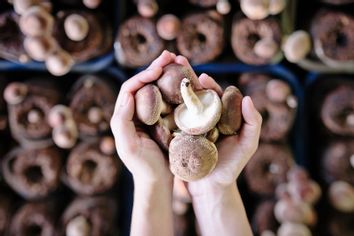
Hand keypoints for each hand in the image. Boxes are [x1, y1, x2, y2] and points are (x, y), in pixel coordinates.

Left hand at [110, 50, 175, 184]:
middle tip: (170, 55)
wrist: (158, 181)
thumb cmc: (143, 167)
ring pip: (156, 88)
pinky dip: (175, 86)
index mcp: (124, 116)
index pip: (131, 88)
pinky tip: (185, 79)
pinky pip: (168, 98)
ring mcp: (150, 115)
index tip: (159, 68)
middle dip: (156, 67)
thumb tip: (127, 95)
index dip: (143, 75)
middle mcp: (136, 112)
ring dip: (166, 72)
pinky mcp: (163, 119)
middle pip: (143, 83)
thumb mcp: (129, 147)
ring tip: (178, 60)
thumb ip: (121, 122)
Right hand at [174, 56, 262, 195]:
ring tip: (163, 73)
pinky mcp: (177, 135)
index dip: (209, 84)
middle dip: (186, 78)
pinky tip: (155, 95)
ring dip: (172, 87)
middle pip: (195, 95)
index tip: (202, 76)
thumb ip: (252, 123)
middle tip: (177, 64)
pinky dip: (163, 106)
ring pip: (181, 103)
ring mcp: (189, 126)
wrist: (210, 188)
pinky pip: (170, 118)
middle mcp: (204, 118)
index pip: (215, 96)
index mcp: (220, 117)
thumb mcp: (248, 145)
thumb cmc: (231, 166)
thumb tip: (248, 98)